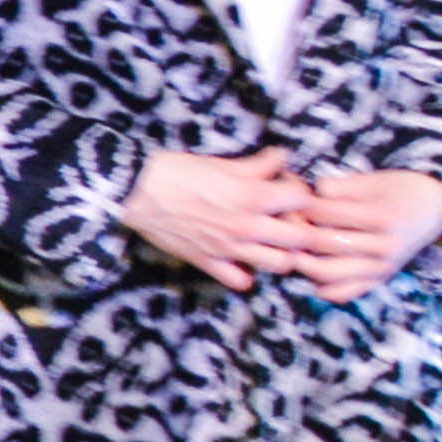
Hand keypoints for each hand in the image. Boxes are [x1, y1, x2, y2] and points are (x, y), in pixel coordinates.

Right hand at [120, 147, 316, 292]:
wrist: (138, 191)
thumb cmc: (178, 171)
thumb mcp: (222, 162)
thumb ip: (258, 165)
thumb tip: (281, 158)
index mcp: (253, 195)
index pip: (304, 199)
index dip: (302, 193)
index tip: (291, 192)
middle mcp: (247, 225)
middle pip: (302, 238)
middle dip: (303, 228)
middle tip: (290, 221)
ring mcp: (230, 248)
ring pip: (281, 264)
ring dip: (282, 253)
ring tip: (272, 242)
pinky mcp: (210, 263)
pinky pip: (243, 282)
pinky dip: (248, 274)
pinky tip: (244, 259)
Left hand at [289, 169, 441, 302]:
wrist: (435, 211)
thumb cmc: (401, 189)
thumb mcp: (375, 180)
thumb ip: (342, 187)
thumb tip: (308, 191)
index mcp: (381, 217)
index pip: (327, 212)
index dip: (300, 203)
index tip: (284, 195)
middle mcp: (383, 247)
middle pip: (323, 242)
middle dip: (295, 231)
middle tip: (277, 222)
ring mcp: (381, 267)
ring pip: (328, 272)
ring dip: (302, 261)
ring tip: (287, 248)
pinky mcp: (379, 280)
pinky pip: (345, 293)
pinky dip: (323, 288)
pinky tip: (309, 273)